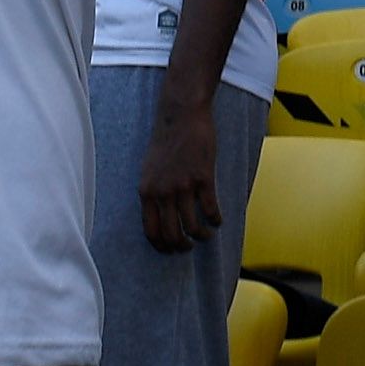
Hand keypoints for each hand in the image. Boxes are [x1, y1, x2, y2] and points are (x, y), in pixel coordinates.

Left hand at [139, 88, 224, 253]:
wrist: (181, 115)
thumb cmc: (165, 140)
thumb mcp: (149, 169)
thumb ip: (153, 191)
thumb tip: (160, 214)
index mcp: (146, 191)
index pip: (151, 231)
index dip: (162, 246)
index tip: (171, 250)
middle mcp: (162, 192)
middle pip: (172, 234)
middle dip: (182, 246)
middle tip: (189, 247)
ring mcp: (183, 186)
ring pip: (192, 226)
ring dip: (201, 236)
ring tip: (206, 234)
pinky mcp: (203, 178)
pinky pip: (210, 209)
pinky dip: (216, 220)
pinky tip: (218, 220)